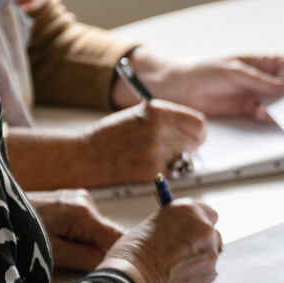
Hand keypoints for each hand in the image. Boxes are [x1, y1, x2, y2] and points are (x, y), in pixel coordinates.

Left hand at [29, 189, 124, 272]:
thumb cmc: (17, 234)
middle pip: (109, 236)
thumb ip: (86, 259)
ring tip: (67, 260)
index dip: (124, 257)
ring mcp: (78, 200)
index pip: (119, 237)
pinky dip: (79, 240)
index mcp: (83, 213)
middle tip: (89, 273)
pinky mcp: (69, 204)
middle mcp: (86, 202)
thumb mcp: (52, 254)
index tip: (123, 275)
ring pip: (97, 232)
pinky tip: (63, 247)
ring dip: (88, 248)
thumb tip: (112, 266)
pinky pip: (85, 227)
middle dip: (102, 255)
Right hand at [79, 100, 206, 187]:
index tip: (193, 136)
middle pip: (196, 140)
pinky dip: (167, 171)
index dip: (196, 131)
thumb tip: (190, 129)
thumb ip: (164, 119)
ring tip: (159, 157)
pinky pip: (174, 172)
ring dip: (178, 159)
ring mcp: (157, 151)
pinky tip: (151, 166)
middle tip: (178, 149)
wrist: (86, 156)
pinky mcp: (153, 171)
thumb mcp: (138, 115)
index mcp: (156, 111)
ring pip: (186, 157)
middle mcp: (159, 129)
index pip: (197, 122)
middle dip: (190, 145)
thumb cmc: (109, 137)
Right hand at [97, 199, 221, 282]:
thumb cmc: (131, 257)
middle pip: (211, 235)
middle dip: (199, 243)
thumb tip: (176, 234)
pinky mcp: (209, 277)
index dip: (197, 224)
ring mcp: (210, 254)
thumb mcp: (148, 228)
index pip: (206, 212)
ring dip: (195, 262)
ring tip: (170, 272)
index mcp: (188, 211)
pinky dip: (193, 278)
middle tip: (182, 253)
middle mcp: (204, 229)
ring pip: (208, 257)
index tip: (190, 231)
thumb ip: (170, 228)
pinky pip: (204, 275)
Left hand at [117, 55, 283, 121]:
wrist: (178, 90)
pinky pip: (264, 116)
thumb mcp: (232, 70)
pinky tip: (274, 120)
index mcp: (259, 62)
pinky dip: (271, 118)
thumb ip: (257, 79)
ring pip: (277, 103)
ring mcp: (254, 95)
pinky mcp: (246, 111)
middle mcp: (260, 79)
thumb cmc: (202, 71)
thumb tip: (282, 85)